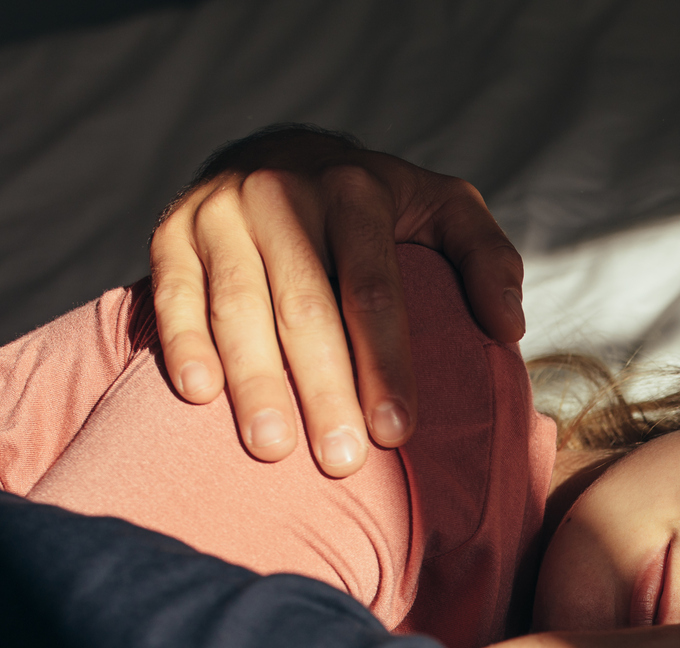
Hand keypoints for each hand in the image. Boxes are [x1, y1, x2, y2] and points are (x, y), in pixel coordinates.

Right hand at [150, 126, 524, 477]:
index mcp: (355, 192)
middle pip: (304, 305)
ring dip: (254, 381)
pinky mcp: (172, 231)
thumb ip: (489, 259)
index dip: (385, 362)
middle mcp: (281, 192)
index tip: (398, 432)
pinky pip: (173, 294)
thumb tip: (507, 328)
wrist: (282, 153)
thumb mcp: (447, 208)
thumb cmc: (380, 207)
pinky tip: (199, 394)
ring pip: (237, 306)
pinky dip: (183, 343)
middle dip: (323, 388)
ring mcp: (219, 211)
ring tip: (272, 448)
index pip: (373, 289)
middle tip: (341, 461)